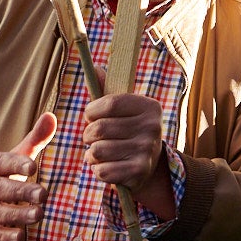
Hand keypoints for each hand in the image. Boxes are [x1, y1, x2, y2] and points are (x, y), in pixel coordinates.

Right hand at [0, 113, 57, 240]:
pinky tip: (18, 235)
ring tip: (38, 215)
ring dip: (15, 215)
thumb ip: (33, 140)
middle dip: (20, 192)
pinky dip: (1, 235)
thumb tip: (52, 116)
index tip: (33, 167)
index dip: (14, 164)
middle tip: (43, 194)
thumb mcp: (12, 159)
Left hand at [82, 91, 170, 212]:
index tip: (91, 116)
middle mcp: (152, 127)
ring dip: (92, 154)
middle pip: (99, 128)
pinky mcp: (139, 172)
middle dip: (88, 135)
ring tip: (102, 153)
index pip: (110, 103)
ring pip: (96, 151)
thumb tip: (94, 68)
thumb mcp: (122, 109)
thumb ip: (107, 88)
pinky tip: (109, 166)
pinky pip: (101, 171)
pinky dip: (98, 170)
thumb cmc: (128, 130)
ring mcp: (146, 150)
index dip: (92, 111)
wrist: (149, 165)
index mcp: (150, 107)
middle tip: (95, 138)